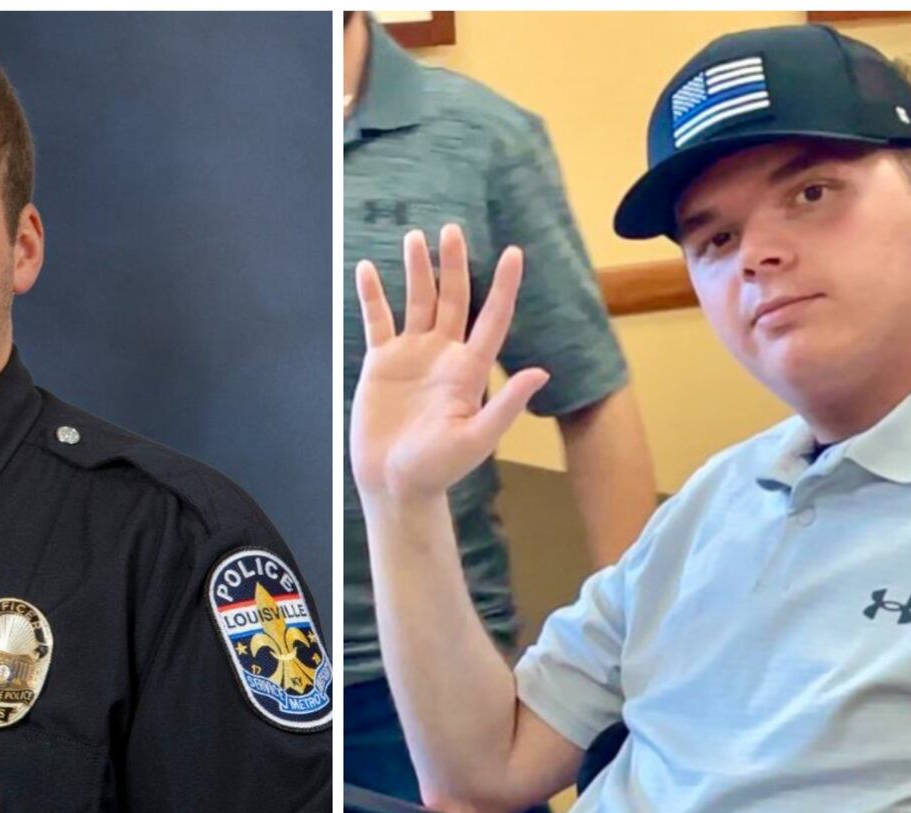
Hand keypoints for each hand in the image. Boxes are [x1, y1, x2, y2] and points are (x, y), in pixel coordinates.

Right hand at [349, 224, 548, 502]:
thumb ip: (505, 405)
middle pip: (452, 299)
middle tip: (452, 230)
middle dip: (453, 264)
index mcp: (469, 370)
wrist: (394, 483)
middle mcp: (443, 355)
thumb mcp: (476, 439)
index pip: (491, 319)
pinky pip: (377, 321)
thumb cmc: (437, 468)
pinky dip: (373, 295)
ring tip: (415, 237)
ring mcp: (411, 355)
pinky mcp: (381, 362)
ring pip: (416, 302)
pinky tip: (369, 269)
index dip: (503, 286)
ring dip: (417, 270)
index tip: (514, 253)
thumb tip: (541, 373)